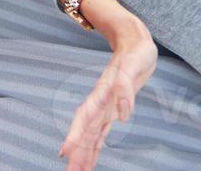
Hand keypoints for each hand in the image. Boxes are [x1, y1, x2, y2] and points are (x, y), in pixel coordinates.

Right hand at [59, 28, 157, 170]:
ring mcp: (105, 107)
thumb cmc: (136, 51)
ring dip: (83, 153)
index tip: (65, 151)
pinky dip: (94, 147)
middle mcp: (101, 102)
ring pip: (91, 134)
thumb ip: (125, 87)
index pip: (86, 117)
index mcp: (103, 91)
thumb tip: (123, 114)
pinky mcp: (112, 110)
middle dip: (77, 151)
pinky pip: (101, 133)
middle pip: (85, 130)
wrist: (133, 42)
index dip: (75, 134)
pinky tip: (89, 161)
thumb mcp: (134, 63)